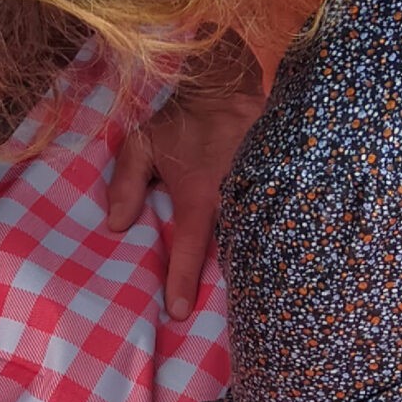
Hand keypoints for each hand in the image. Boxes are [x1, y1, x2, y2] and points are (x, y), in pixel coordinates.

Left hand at [104, 59, 266, 320]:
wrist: (229, 86)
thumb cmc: (182, 120)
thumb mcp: (141, 144)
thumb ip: (125, 183)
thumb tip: (115, 226)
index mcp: (201, 192)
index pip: (190, 246)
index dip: (182, 281)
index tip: (178, 313)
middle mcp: (238, 195)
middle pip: (234, 252)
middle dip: (229, 284)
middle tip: (221, 315)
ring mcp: (266, 190)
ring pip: (262, 239)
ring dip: (256, 265)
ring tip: (253, 303)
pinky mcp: (285, 185)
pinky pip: (280, 219)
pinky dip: (274, 239)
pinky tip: (274, 264)